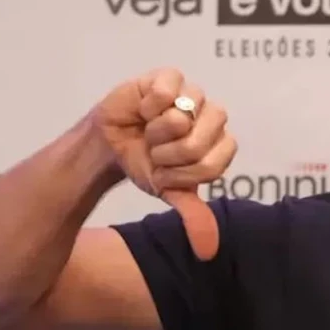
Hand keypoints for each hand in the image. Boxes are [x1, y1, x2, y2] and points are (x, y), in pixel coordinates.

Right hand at [89, 67, 236, 260]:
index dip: (182, 173)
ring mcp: (193, 94)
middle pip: (200, 143)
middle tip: (155, 149)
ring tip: (148, 129)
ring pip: (182, 118)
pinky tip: (143, 109)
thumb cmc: (145, 164)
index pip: (213, 164)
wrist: (109, 145)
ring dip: (156, 131)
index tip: (166, 171)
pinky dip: (148, 106)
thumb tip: (209, 252)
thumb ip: (193, 215)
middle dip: (168, 154)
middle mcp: (212, 117)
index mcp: (220, 144)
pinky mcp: (170, 76)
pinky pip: (167, 92)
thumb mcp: (168, 191)